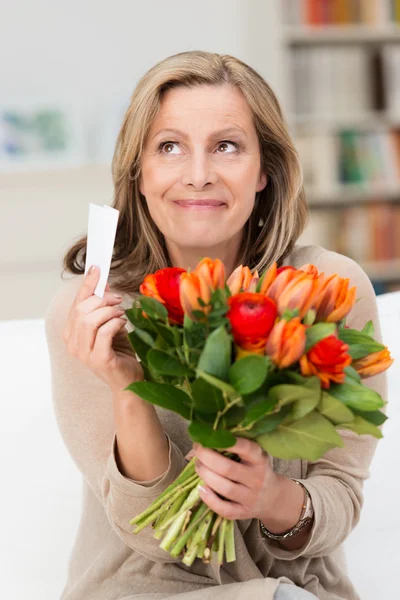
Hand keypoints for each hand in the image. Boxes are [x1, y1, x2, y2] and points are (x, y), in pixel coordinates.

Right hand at [62, 265, 143, 392]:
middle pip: (81, 310)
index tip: (97, 268)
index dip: (86, 285)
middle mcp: (72, 344)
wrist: (129, 380)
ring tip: (121, 312)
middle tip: (118, 298)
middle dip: (101, 299)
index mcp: (71, 334)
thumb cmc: (119, 352)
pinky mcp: (99, 360)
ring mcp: (84, 354)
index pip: (76, 304)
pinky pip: (104, 332)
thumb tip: (103, 284)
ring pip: (90, 320)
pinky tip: (123, 322)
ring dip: (109, 311)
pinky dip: (115, 323)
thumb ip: (103, 308)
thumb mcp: (109, 324)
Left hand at [191, 437, 281, 520]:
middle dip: (207, 457)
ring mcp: (251, 497)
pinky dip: (209, 499)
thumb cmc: (256, 469)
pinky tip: (201, 488)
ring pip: (224, 488)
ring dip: (206, 475)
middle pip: (228, 468)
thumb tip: (199, 444)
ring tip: (198, 465)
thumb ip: (233, 447)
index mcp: (260, 460)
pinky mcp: (244, 513)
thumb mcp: (253, 455)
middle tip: (198, 450)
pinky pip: (224, 509)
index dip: (228, 442)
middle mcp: (257, 478)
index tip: (210, 436)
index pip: (246, 448)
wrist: (273, 498)